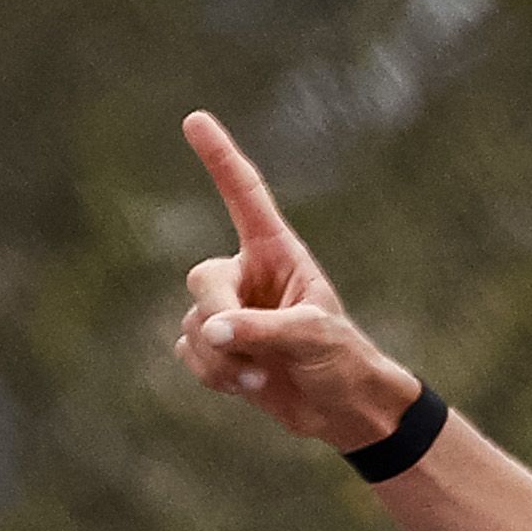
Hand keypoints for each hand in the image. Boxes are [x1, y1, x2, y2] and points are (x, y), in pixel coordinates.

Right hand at [174, 114, 427, 454]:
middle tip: (241, 347)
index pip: (245, 197)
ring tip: (261, 375)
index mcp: (277, 253)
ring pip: (193, 325)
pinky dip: (213, 375)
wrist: (342, 411)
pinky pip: (189, 354)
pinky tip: (246, 386)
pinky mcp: (219, 349)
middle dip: (216, 316)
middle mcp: (248, 276)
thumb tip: (212, 331)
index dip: (221, 159)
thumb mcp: (313, 337)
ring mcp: (230, 312)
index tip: (196, 119)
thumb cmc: (341, 360)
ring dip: (221, 359)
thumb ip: (262, 328)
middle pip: (202, 279)